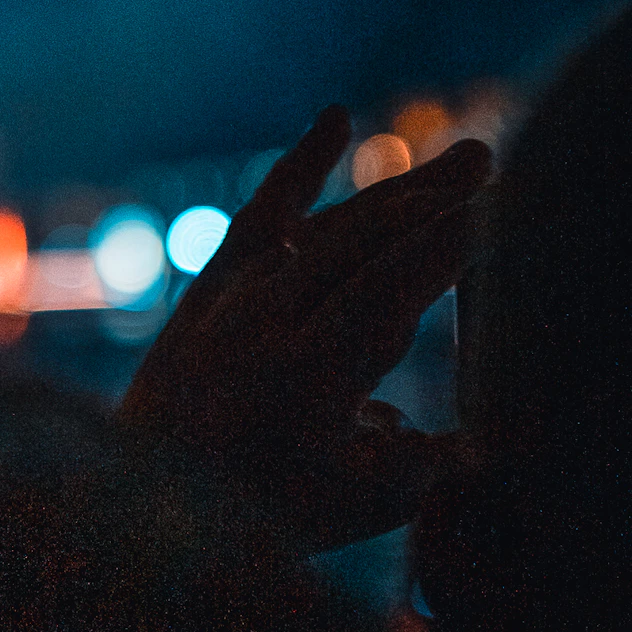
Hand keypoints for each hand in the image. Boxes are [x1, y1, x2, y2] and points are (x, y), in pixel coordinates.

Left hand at [118, 106, 490, 552]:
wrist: (145, 499)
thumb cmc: (266, 514)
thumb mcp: (354, 506)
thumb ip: (421, 467)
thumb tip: (478, 436)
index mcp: (306, 377)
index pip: (382, 295)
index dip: (434, 253)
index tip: (482, 217)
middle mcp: (265, 322)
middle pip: (358, 244)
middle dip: (428, 200)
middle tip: (488, 158)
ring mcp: (236, 297)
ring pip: (326, 226)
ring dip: (395, 190)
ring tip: (465, 161)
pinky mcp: (215, 284)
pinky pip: (262, 214)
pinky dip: (298, 166)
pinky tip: (335, 117)